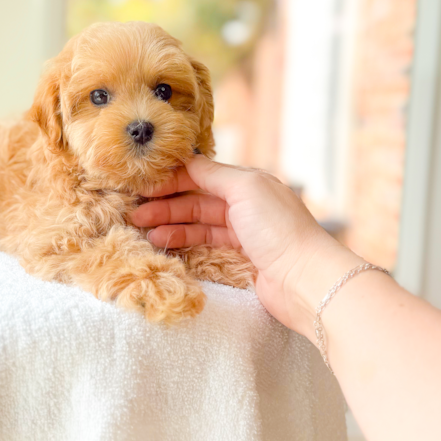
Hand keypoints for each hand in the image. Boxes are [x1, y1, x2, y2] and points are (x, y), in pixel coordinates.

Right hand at [130, 155, 363, 336]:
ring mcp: (245, 232)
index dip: (172, 177)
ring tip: (144, 230)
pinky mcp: (243, 259)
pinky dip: (185, 241)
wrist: (306, 280)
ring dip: (171, 224)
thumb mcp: (244, 189)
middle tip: (135, 211)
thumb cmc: (278, 228)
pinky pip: (207, 244)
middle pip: (197, 199)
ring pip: (199, 223)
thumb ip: (212, 174)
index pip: (203, 173)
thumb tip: (186, 160)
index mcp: (249, 182)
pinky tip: (165, 243)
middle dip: (166, 203)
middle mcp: (247, 204)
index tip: (143, 184)